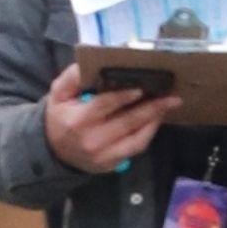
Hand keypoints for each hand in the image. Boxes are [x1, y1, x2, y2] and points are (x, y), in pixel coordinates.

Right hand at [44, 64, 179, 172]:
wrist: (55, 151)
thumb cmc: (60, 117)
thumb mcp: (58, 94)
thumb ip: (72, 78)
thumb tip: (88, 63)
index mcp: (79, 120)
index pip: (105, 105)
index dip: (124, 96)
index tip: (142, 87)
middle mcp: (94, 140)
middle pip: (127, 122)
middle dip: (151, 108)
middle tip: (171, 97)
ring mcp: (105, 155)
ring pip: (136, 138)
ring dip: (154, 121)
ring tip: (168, 106)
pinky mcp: (113, 164)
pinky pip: (136, 148)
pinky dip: (148, 134)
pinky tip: (156, 120)